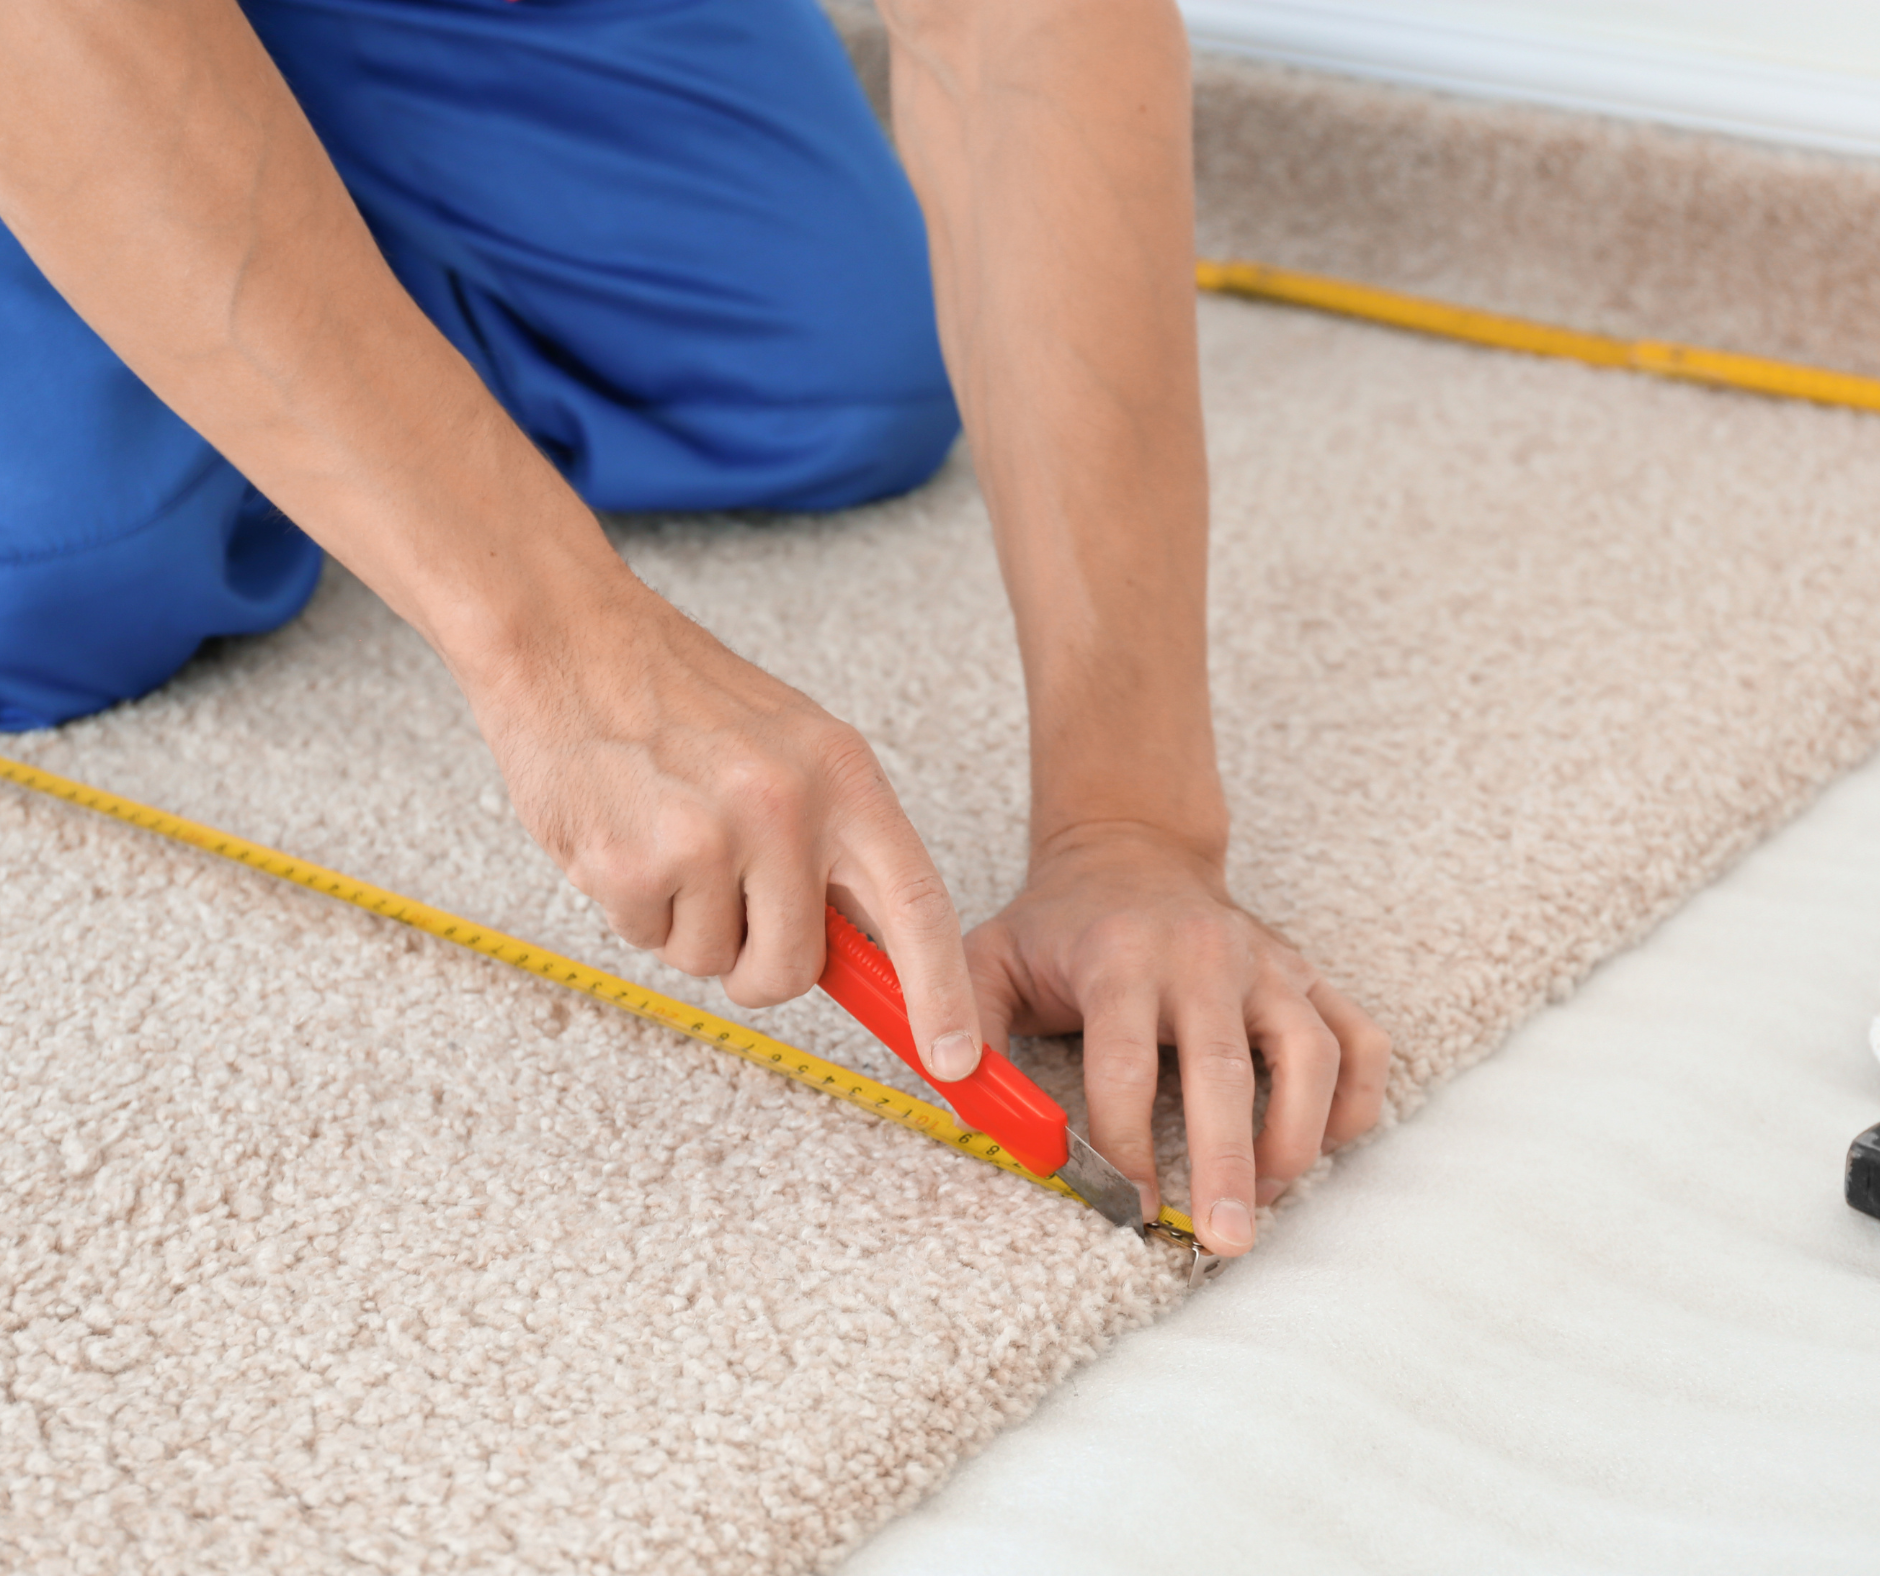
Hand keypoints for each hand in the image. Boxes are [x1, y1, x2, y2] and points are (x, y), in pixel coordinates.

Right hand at [459, 565, 985, 1081]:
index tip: (958, 1059)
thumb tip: (875, 953)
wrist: (568, 638)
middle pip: (795, 968)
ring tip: (666, 838)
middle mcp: (787, 805)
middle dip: (759, 967)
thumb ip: (834, 847)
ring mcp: (709, 837)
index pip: (916, 901)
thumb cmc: (679, 696)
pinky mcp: (635, 864)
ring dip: (687, 926)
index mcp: (843, 773)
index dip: (942, 991)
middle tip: (727, 905)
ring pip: (714, 963)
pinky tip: (624, 834)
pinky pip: (648, 941)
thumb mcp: (792, 749)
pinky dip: (634, 908)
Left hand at [964, 822, 1390, 1256]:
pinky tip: (1320, 1148)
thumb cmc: (1058, 924)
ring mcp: (1266, 965)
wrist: (1131, 850)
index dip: (1125, 1142)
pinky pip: (1360, 1041)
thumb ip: (965, 1019)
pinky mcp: (1307, 975)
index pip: (1125, 1061)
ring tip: (1266, 1199)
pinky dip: (1355, 1102)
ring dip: (1295, 1138)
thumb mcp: (991, 954)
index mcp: (1121, 957)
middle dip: (1226, 1163)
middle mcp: (1204, 956)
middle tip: (1224, 1241)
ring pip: (1311, 1055)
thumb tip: (955, 1087)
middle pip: (1225, 1070)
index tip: (1126, 1206)